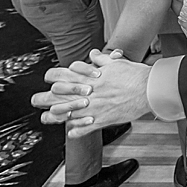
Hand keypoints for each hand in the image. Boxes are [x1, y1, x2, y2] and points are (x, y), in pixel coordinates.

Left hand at [34, 49, 151, 137]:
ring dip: (56, 117)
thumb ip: (102, 59)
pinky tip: (71, 132)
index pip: (63, 76)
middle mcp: (89, 93)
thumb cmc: (135, 75)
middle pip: (59, 97)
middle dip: (44, 99)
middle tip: (37, 101)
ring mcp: (94, 107)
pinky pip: (84, 128)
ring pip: (67, 114)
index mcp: (90, 78)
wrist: (149, 89)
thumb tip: (93, 54)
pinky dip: (76, 131)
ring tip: (47, 118)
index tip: (49, 80)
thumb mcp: (117, 62)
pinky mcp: (103, 119)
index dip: (52, 77)